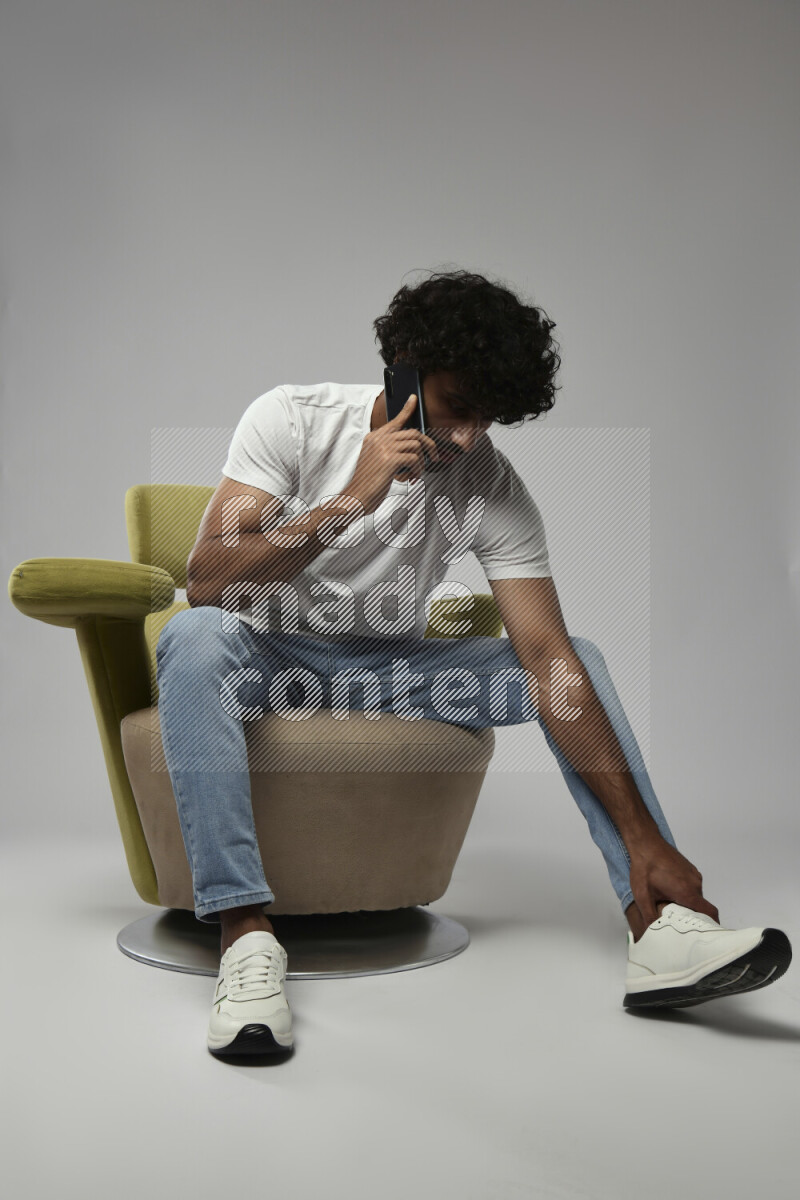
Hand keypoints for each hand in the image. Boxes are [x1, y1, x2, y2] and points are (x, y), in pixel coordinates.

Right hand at [345, 393, 439, 514]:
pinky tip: (410, 478)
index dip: (406, 409)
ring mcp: (384, 448)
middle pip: (413, 433)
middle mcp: (378, 439)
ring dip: (421, 462)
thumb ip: (389, 450)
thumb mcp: (376, 461)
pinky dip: (417, 470)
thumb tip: (412, 448)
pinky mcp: (390, 459)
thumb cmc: (368, 483)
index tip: (414, 399)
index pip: (395, 420)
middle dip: (428, 445)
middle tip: (433, 457)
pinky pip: (415, 459)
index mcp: (374, 437)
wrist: (357, 497)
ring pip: (416, 446)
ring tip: (415, 473)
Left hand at [627, 835, 719, 929]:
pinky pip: (692, 885)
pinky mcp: (689, 869)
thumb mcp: (643, 896)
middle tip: (678, 921)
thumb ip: (649, 917)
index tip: (708, 933)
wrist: (645, 843)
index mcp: (687, 892)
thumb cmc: (644, 867)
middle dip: (691, 915)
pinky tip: (669, 891)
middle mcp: (694, 883)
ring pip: (695, 895)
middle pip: (701, 906)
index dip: (712, 925)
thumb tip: (650, 934)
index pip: (710, 912)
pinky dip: (685, 892)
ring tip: (670, 904)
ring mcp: (693, 874)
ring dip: (686, 902)